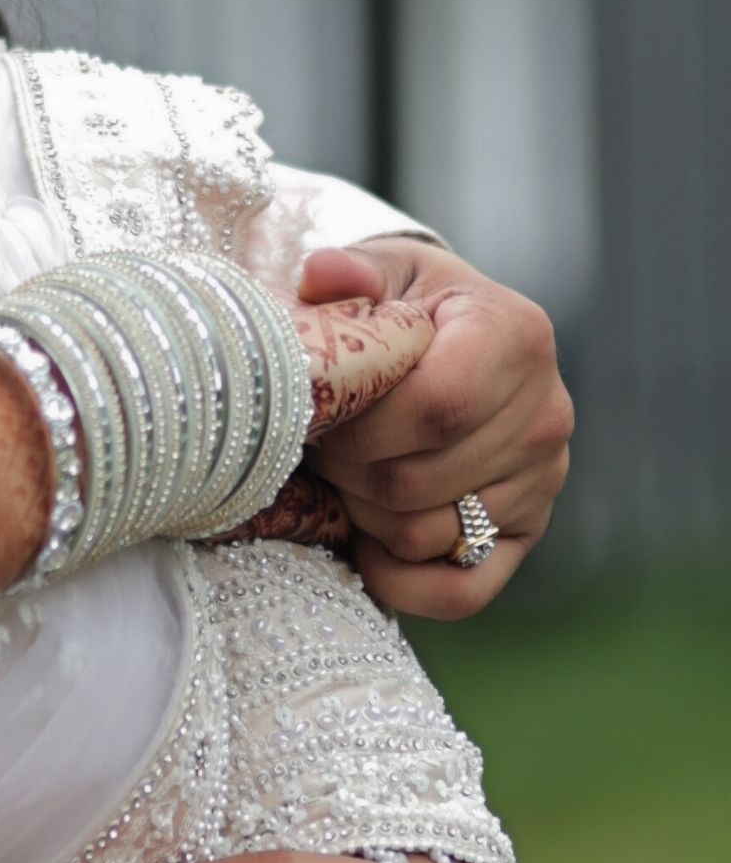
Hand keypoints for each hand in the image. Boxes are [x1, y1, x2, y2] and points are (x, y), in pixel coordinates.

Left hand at [293, 236, 570, 618]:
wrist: (445, 336)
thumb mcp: (379, 271)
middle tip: (316, 444)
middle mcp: (546, 412)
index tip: (316, 416)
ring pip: (427, 533)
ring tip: (341, 472)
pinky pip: (461, 592)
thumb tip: (326, 275)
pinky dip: (399, 581)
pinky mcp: (528, 531)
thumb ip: (350, 272)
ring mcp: (544, 479)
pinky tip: (363, 542)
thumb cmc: (401, 304)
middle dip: (346, 469)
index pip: (437, 407)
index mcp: (515, 335)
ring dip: (362, 513)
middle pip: (419, 479)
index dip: (360, 427)